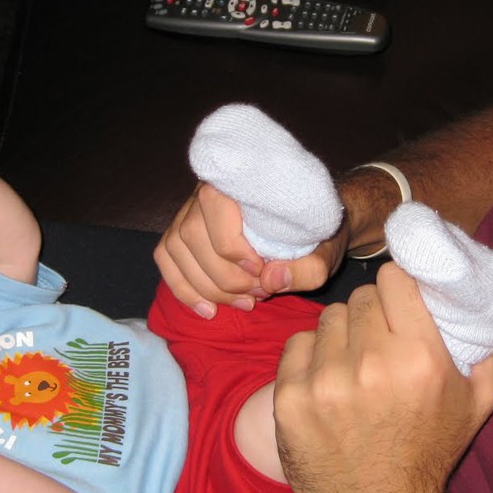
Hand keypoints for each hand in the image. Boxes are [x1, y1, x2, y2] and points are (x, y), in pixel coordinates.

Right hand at [154, 183, 347, 316]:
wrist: (309, 222)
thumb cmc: (315, 232)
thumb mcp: (326, 252)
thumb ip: (308, 268)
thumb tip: (270, 279)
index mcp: (241, 182)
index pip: (216, 213)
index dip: (235, 252)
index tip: (262, 272)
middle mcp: (207, 189)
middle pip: (192, 236)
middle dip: (223, 277)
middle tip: (256, 294)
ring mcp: (189, 210)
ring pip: (176, 249)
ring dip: (206, 286)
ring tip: (242, 303)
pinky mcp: (182, 231)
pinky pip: (166, 258)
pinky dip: (182, 288)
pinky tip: (207, 310)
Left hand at [273, 262, 492, 492]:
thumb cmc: (429, 455)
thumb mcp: (476, 404)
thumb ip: (484, 348)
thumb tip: (478, 300)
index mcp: (420, 357)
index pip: (393, 279)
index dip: (396, 287)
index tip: (397, 301)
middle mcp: (371, 364)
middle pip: (359, 298)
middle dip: (370, 315)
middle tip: (376, 342)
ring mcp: (325, 381)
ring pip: (327, 320)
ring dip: (340, 336)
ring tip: (352, 367)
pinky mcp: (289, 397)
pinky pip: (296, 345)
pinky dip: (310, 357)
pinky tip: (325, 383)